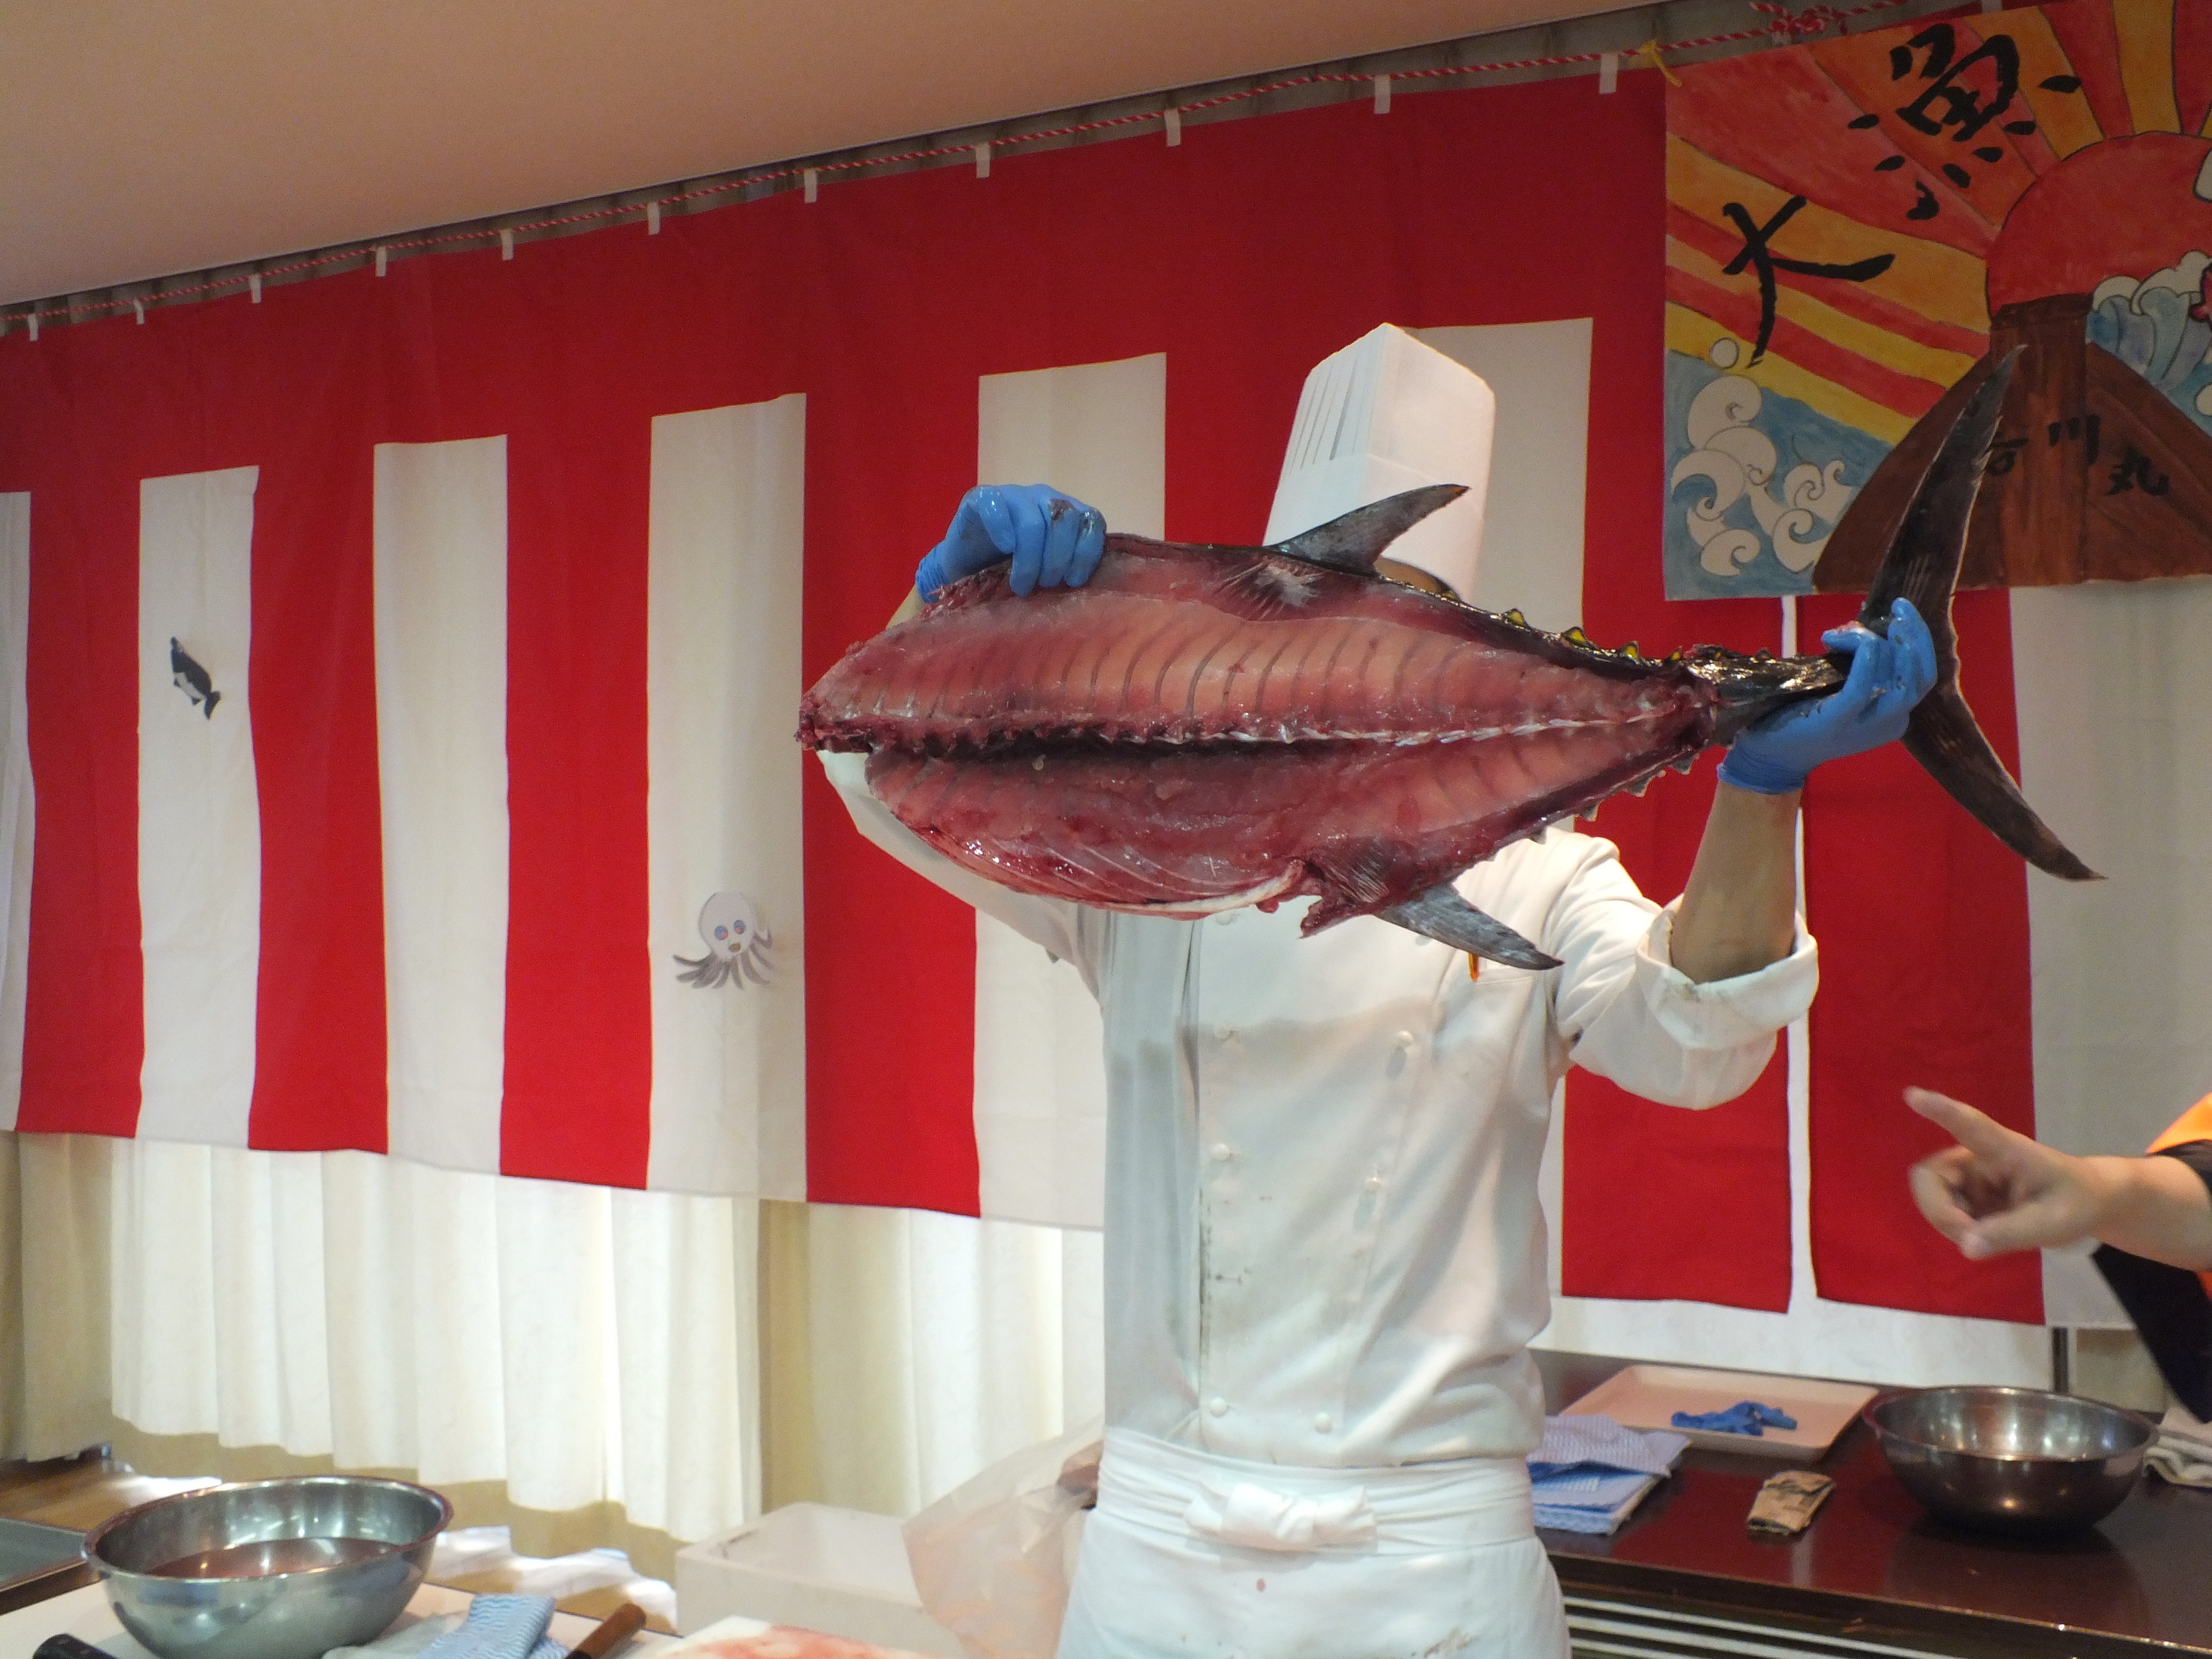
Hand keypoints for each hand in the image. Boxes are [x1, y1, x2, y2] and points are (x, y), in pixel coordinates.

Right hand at [915, 485, 1106, 601]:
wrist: (965, 569)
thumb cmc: (1012, 573)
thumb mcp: (1047, 571)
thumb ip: (1069, 567)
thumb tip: (1088, 587)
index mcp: (1067, 513)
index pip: (1092, 520)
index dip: (1087, 552)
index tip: (1074, 581)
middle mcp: (1043, 497)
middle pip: (1064, 519)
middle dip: (1057, 558)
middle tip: (1045, 584)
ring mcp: (1013, 494)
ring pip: (1033, 519)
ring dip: (1031, 557)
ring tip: (1022, 584)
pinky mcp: (981, 498)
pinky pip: (996, 506)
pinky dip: (1002, 528)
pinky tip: (1005, 548)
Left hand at [1717, 597, 1936, 794]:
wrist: (1770, 753)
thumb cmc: (1804, 714)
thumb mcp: (1842, 688)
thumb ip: (1860, 665)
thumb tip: (1861, 629)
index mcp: (1894, 716)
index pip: (1922, 675)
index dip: (1918, 640)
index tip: (1900, 613)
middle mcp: (1889, 723)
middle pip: (1920, 676)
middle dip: (1915, 636)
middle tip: (1898, 608)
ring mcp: (1866, 725)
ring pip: (1897, 679)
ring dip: (1879, 642)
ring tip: (1851, 629)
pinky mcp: (1838, 721)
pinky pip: (1862, 687)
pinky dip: (1864, 657)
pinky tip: (1851, 638)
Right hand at [1905, 1087, 2102, 1259]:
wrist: (2085, 1204)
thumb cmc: (2076, 1201)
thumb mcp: (2055, 1221)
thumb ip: (2012, 1232)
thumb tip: (1966, 1247)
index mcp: (2004, 1150)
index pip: (1971, 1126)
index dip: (1942, 1111)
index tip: (1913, 1095)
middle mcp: (1977, 1159)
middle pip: (1931, 1175)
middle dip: (1939, 1209)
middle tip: (1966, 1233)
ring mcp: (1969, 1179)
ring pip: (1932, 1197)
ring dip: (1949, 1223)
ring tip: (1985, 1239)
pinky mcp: (1966, 1196)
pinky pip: (1943, 1213)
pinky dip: (1956, 1230)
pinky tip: (1983, 1235)